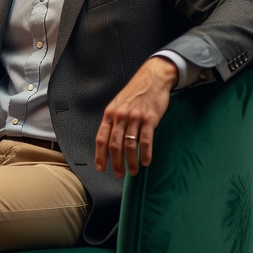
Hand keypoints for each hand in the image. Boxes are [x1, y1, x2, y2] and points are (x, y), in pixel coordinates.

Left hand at [94, 56, 175, 177]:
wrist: (152, 78)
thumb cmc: (135, 94)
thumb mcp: (118, 105)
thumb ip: (113, 121)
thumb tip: (109, 141)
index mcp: (110, 114)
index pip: (101, 138)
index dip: (100, 155)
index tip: (101, 168)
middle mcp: (120, 117)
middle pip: (115, 145)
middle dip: (116, 163)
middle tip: (119, 175)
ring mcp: (135, 118)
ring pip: (130, 145)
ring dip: (131, 162)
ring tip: (134, 172)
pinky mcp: (150, 119)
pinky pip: (146, 140)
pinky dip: (146, 154)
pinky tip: (146, 162)